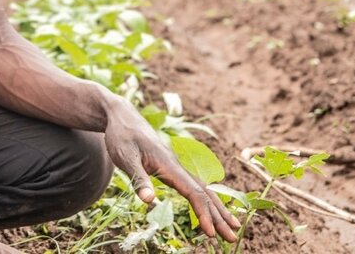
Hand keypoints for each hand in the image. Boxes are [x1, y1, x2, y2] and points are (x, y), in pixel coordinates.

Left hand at [103, 101, 240, 241]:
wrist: (123, 116)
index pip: (193, 192)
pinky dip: (207, 199)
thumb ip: (138, 178)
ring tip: (232, 225)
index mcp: (169, 165)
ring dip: (217, 208)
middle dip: (219, 216)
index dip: (203, 213)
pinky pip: (195, 185)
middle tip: (232, 238)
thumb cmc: (122, 136)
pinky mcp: (171, 167)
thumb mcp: (125, 158)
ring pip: (203, 189)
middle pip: (204, 193)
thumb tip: (149, 201)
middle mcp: (177, 166)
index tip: (210, 233)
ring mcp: (176, 166)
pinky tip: (212, 207)